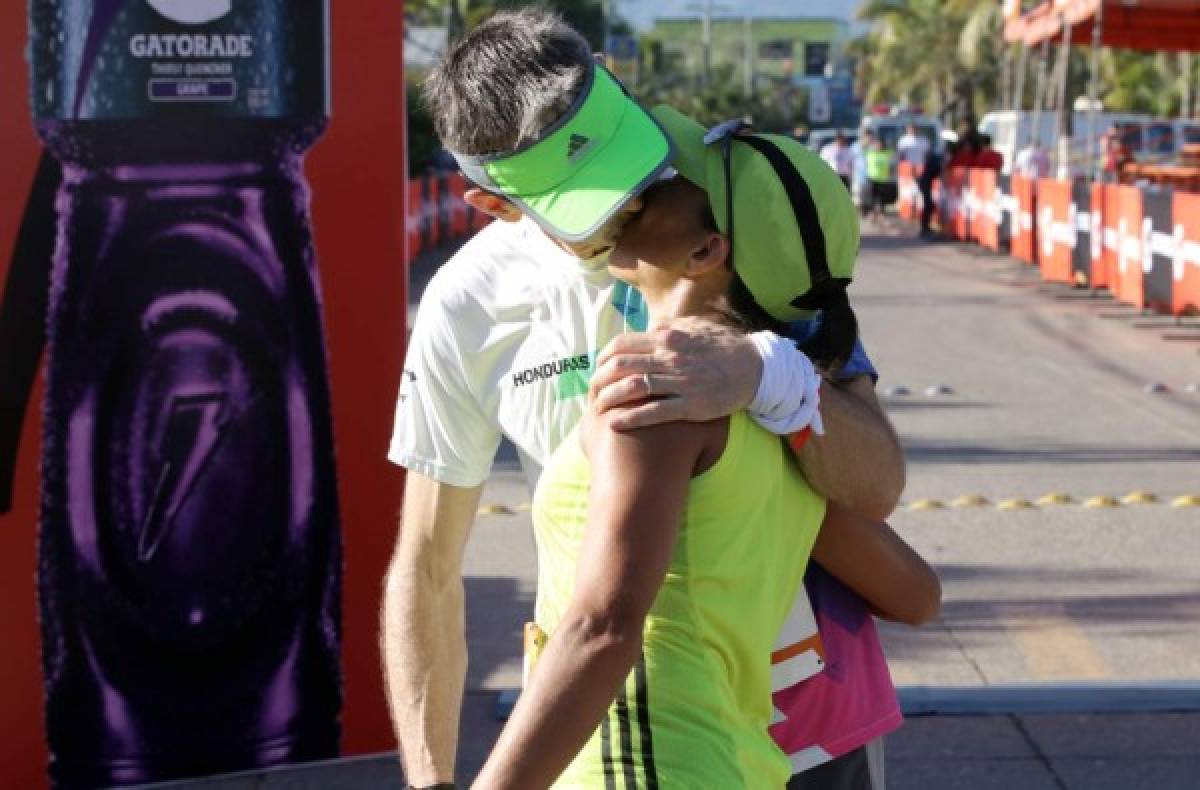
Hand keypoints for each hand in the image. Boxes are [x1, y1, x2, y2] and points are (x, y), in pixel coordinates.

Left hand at [588, 316, 761, 429]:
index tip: (597, 368)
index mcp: (668, 337)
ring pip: (633, 388)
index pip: (623, 344)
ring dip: (609, 398)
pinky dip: (631, 418)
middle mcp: (670, 357)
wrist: (756, 368)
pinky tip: (615, 424)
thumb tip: (650, 326)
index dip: (604, 357)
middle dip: (599, 379)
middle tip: (592, 390)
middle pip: (622, 366)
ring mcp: (680, 382)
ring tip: (598, 407)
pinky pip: (654, 412)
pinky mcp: (690, 405)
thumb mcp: (696, 326)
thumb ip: (670, 326)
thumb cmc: (725, 346)